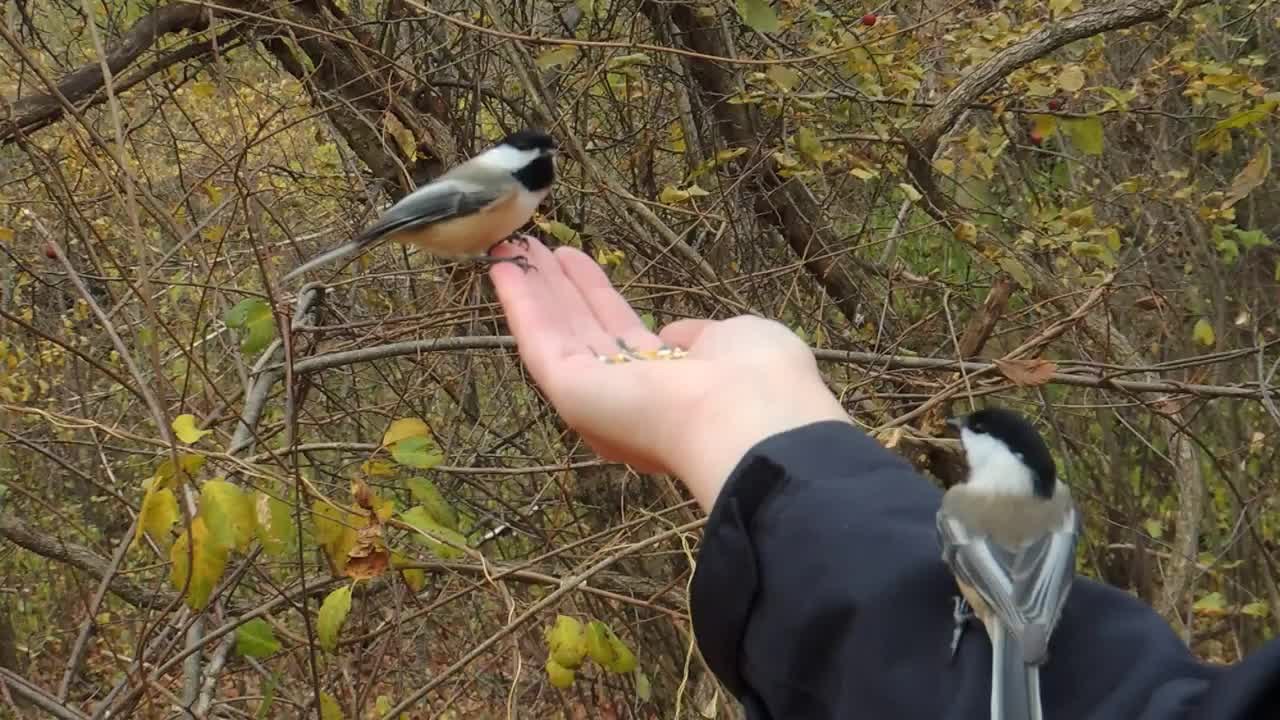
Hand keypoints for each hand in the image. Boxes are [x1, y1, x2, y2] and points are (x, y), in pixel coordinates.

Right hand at [489, 238, 850, 510]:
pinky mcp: (571, 391)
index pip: (622, 335)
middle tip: (530, 246)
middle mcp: (628, 396)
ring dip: (532, 287)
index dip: (596, 296)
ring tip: (511, 244)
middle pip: (581, 330)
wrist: (750, 419)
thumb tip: (672, 338)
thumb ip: (698, 338)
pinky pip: (538, 339)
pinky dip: (519, 302)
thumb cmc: (757, 378)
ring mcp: (596, 395)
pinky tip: (503, 267)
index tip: (576, 263)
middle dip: (556, 288)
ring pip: (556, 331)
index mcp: (670, 386)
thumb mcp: (736, 339)